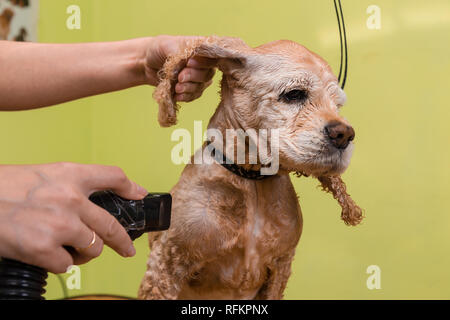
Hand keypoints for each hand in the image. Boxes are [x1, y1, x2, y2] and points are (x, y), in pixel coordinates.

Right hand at [0, 162, 146, 272]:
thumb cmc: (3, 188)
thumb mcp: (42, 175)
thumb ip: (69, 185)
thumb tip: (89, 201)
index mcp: (69, 175)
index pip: (112, 176)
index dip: (130, 186)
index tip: (138, 195)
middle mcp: (70, 198)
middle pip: (111, 224)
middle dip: (122, 241)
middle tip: (126, 249)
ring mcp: (60, 225)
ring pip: (93, 248)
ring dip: (84, 253)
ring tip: (69, 250)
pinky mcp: (44, 249)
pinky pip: (66, 264)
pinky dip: (58, 263)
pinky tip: (46, 254)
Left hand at [144, 35, 216, 101]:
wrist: (146, 62)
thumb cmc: (158, 49)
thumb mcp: (166, 45)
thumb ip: (178, 53)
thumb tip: (184, 66)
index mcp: (201, 49)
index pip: (212, 57)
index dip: (204, 62)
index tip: (189, 63)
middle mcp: (203, 64)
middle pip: (208, 74)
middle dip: (194, 77)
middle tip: (180, 77)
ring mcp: (197, 78)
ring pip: (201, 87)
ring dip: (188, 88)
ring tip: (176, 88)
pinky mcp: (190, 89)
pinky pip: (193, 96)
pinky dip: (185, 96)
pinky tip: (176, 95)